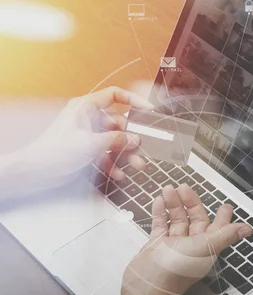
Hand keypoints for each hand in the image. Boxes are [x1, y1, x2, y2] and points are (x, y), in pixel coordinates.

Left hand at [24, 86, 153, 189]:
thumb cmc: (56, 151)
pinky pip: (107, 153)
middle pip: (119, 123)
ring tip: (136, 165)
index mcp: (87, 108)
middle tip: (142, 149)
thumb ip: (115, 140)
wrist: (37, 172)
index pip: (114, 95)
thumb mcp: (90, 143)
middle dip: (131, 138)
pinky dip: (114, 163)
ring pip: (115, 141)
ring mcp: (89, 135)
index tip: (148, 110)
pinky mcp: (88, 150)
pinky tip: (118, 173)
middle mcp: (89, 119)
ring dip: (126, 153)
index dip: (133, 100)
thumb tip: (134, 139)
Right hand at [122, 184, 252, 294]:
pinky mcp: (157, 245)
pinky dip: (160, 212)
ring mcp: (174, 245)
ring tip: (169, 189)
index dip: (222, 216)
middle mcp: (192, 246)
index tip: (225, 205)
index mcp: (207, 247)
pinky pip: (161, 225)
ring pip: (177, 219)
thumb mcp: (204, 248)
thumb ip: (225, 235)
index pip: (218, 228)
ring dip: (174, 204)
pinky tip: (159, 201)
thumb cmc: (175, 271)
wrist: (146, 286)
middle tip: (185, 187)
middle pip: (196, 219)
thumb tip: (247, 229)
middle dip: (191, 202)